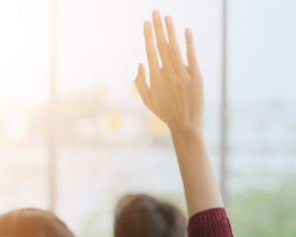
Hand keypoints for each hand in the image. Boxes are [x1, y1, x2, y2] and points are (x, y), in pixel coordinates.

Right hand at [135, 11, 202, 135]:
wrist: (186, 124)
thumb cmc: (165, 112)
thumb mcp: (147, 100)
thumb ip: (140, 82)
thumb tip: (141, 63)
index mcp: (155, 78)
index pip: (150, 51)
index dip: (148, 36)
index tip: (146, 23)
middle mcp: (168, 74)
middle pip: (162, 46)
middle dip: (158, 28)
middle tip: (155, 13)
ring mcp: (183, 74)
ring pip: (175, 48)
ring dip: (171, 31)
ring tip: (167, 17)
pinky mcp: (196, 76)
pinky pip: (191, 56)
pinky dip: (189, 43)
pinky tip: (186, 30)